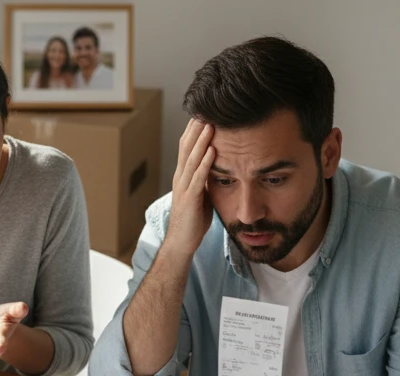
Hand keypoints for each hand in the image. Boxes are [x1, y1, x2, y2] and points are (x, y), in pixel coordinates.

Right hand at [165, 119, 215, 256]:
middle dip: (196, 128)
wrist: (182, 242)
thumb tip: (218, 164)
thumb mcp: (201, 193)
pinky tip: (212, 151)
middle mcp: (180, 178)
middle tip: (205, 109)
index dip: (194, 129)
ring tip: (210, 124)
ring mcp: (184, 187)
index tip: (204, 112)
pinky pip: (198, 178)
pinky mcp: (190, 199)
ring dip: (201, 141)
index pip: (186, 146)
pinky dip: (205, 163)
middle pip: (186, 147)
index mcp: (183, 175)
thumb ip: (206, 178)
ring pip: (191, 159)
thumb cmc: (193, 220)